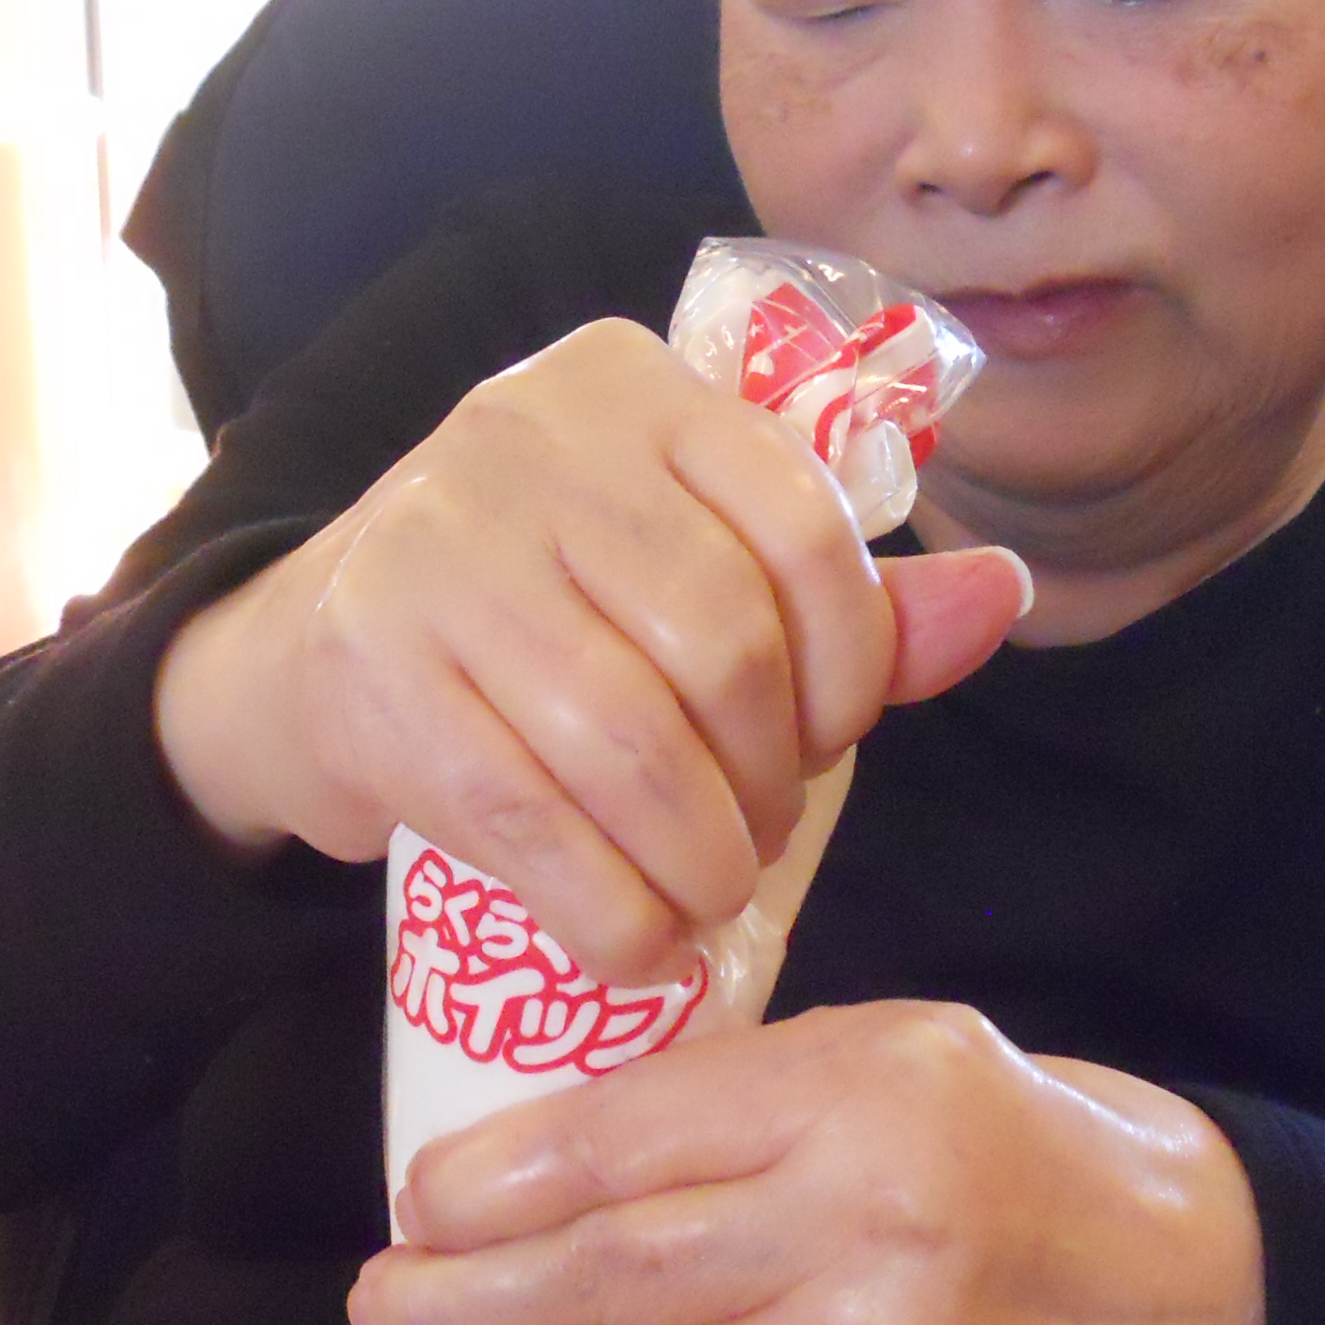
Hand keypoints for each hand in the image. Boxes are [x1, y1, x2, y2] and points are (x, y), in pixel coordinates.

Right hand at [154, 318, 1029, 984]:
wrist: (320, 654)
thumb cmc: (549, 616)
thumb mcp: (693, 573)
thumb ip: (847, 600)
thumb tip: (1003, 594)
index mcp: (631, 383)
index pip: (803, 528)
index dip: (849, 672)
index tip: (825, 746)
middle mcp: (523, 431)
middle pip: (719, 644)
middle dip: (764, 781)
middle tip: (755, 843)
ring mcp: (430, 541)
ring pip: (625, 739)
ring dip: (693, 860)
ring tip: (704, 895)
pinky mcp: (365, 664)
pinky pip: (525, 816)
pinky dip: (604, 907)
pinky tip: (633, 941)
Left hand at [339, 1002, 1266, 1324]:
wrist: (1197, 1311)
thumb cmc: (1020, 1149)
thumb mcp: (895, 1055)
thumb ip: (731, 1100)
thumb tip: (524, 1171)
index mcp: (877, 1098)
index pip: (640, 1142)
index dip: (500, 1180)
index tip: (414, 1202)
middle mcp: (875, 1243)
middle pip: (612, 1279)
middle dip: (460, 1304)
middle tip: (361, 1311)